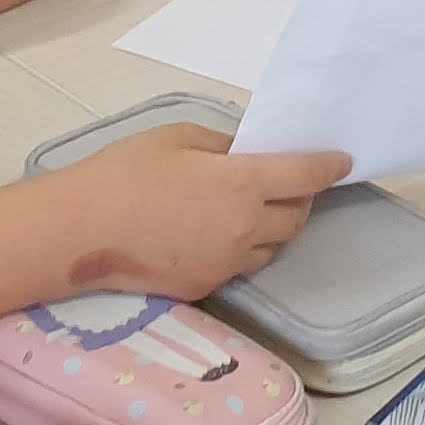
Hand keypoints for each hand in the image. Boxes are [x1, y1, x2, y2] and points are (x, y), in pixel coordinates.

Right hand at [62, 125, 347, 297]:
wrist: (81, 231)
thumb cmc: (126, 173)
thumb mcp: (178, 138)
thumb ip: (223, 146)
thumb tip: (246, 155)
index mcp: (244, 184)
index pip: (305, 177)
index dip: (328, 167)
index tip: (343, 161)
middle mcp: (246, 229)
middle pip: (296, 218)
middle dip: (300, 199)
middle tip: (288, 182)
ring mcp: (227, 263)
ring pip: (272, 246)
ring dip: (273, 227)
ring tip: (249, 209)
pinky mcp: (206, 287)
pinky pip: (240, 265)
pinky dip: (241, 247)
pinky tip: (214, 232)